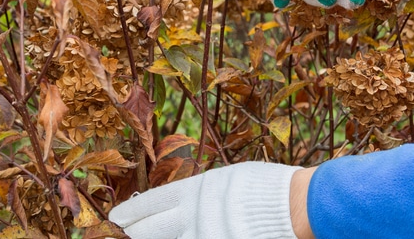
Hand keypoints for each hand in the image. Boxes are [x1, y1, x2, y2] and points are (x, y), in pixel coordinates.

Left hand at [108, 162, 300, 238]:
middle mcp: (194, 216)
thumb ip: (202, 192)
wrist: (296, 205)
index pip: (153, 203)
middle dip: (135, 234)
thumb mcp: (227, 180)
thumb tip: (183, 202)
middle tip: (120, 235)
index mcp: (195, 191)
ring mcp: (205, 237)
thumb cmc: (266, 188)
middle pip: (152, 230)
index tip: (117, 217)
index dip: (132, 211)